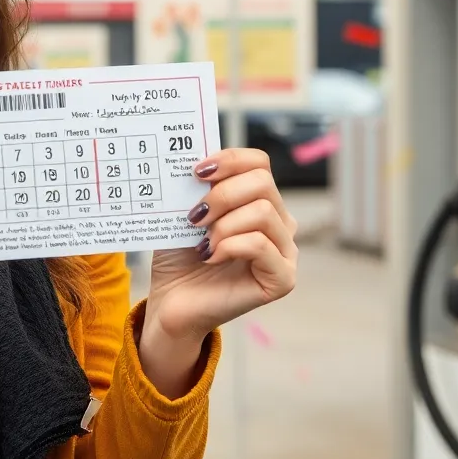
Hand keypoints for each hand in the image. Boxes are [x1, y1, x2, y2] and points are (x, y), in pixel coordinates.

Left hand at [140, 149, 297, 397]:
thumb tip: (197, 158)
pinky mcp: (283, 279)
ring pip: (263, 213)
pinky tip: (211, 257)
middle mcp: (280, 223)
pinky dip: (230, 246)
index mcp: (260, 201)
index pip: (259, 162)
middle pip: (262, 183)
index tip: (196, 172)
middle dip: (222, 195)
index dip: (229, 160)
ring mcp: (285, 252)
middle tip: (195, 217)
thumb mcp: (185, 212)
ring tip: (203, 242)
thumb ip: (197, 187)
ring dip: (224, 224)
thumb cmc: (180, 257)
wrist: (172, 301)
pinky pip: (262, 245)